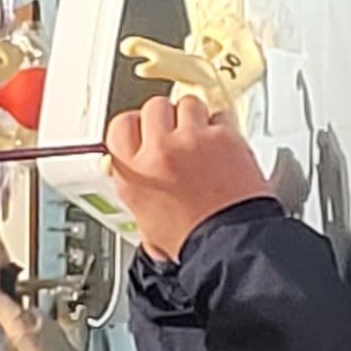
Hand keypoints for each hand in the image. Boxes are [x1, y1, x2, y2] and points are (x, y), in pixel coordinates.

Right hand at [105, 91, 271, 264]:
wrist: (229, 246)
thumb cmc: (191, 241)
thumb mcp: (144, 219)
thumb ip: (136, 187)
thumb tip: (136, 172)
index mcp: (132, 171)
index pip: (121, 125)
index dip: (135, 126)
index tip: (144, 130)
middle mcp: (158, 151)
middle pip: (153, 107)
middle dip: (165, 118)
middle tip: (175, 134)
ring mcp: (191, 140)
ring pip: (187, 103)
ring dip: (193, 117)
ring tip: (201, 139)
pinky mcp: (223, 137)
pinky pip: (219, 115)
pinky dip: (222, 127)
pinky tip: (222, 145)